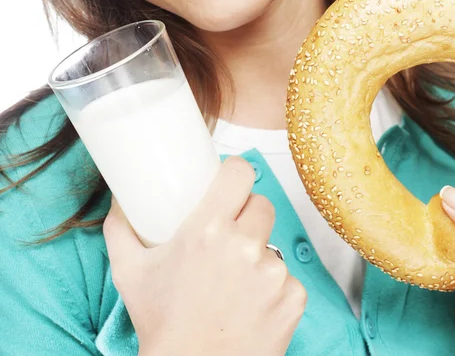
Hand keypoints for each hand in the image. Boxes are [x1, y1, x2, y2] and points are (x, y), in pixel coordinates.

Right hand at [103, 156, 306, 355]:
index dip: (235, 173)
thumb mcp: (130, 272)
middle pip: (261, 205)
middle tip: (229, 237)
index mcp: (208, 230)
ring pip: (273, 243)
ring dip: (258, 255)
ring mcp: (273, 273)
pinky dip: (273, 287)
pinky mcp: (293, 298)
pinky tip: (251, 305)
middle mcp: (245, 247)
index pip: (240, 173)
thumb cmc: (161, 324)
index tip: (229, 181)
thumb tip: (118, 199)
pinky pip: (288, 277)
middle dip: (246, 216)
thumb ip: (121, 228)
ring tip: (235, 281)